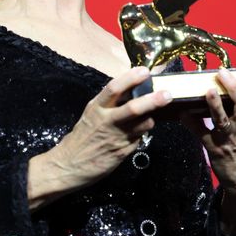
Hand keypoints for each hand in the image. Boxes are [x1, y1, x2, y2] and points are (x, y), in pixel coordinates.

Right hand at [27, 67, 171, 209]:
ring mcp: (116, 137)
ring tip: (154, 115)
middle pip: (133, 107)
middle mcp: (107, 121)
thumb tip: (131, 91)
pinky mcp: (122, 152)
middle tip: (167, 94)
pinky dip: (143, 132)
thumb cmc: (81, 136)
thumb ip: (109, 104)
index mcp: (96, 108)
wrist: (68, 165)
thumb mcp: (91, 115)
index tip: (145, 71)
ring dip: (152, 118)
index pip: (114, 88)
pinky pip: (139, 138)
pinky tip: (139, 132)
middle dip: (152, 100)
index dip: (131, 78)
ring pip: (143, 124)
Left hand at [179, 69, 235, 234]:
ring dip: (215, 104)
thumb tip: (229, 84)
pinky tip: (182, 113)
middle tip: (223, 73)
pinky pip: (201, 134)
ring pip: (223, 120)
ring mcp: (228, 139)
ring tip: (207, 90)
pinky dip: (191, 123)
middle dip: (234, 88)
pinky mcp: (214, 148)